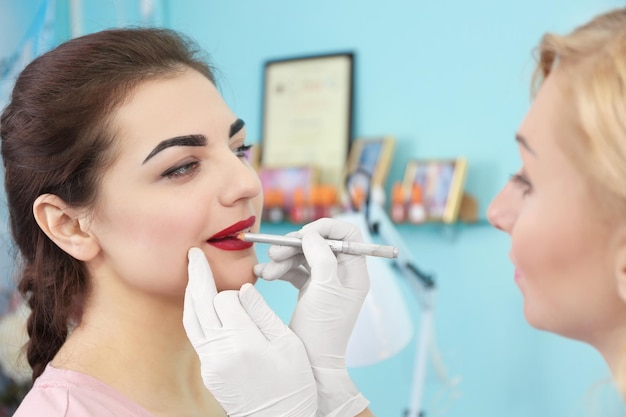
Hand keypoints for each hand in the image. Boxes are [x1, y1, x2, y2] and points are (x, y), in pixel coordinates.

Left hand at [183, 247, 316, 416]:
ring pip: (191, 320)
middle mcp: (220, 352)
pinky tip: (200, 305)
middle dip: (196, 275)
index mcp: (243, 342)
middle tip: (193, 254)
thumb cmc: (293, 382)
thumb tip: (243, 287)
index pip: (225, 299)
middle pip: (199, 304)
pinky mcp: (208, 373)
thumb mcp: (287, 344)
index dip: (234, 289)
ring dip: (190, 294)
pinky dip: (194, 315)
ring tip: (193, 274)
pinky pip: (195, 336)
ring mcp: (210, 364)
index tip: (247, 290)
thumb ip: (263, 313)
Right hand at [254, 218, 370, 416]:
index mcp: (355, 272)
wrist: (311, 364)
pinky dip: (279, 270)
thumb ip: (321, 256)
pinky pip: (294, 271)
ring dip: (283, 259)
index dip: (325, 228)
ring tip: (266, 271)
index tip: (303, 234)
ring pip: (304, 256)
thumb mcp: (324, 289)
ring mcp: (325, 282)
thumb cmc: (322, 330)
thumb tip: (312, 234)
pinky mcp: (310, 291)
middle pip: (320, 243)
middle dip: (295, 245)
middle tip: (274, 251)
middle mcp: (342, 274)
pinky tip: (263, 275)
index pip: (348, 234)